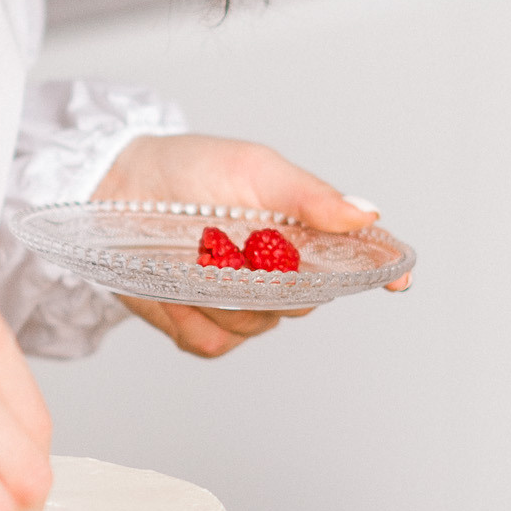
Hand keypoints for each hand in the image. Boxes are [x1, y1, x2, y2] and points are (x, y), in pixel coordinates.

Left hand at [93, 131, 411, 361]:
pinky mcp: (202, 327)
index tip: (397, 279)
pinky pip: (214, 342)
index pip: (357, 258)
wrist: (112, 190)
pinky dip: (190, 318)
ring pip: (257, 324)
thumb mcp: (252, 168)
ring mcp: (241, 304)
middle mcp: (279, 274)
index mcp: (301, 231)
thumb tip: (366, 212)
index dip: (381, 269)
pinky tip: (172, 287)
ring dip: (221, 295)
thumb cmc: (187, 168)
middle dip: (270, 278)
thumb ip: (308, 195)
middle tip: (230, 242)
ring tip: (190, 257)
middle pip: (304, 302)